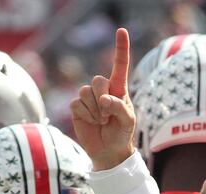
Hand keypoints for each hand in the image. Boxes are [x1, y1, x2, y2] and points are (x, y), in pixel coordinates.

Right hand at [70, 28, 136, 169]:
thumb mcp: (128, 122)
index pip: (119, 66)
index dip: (121, 48)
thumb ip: (120, 108)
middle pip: (98, 80)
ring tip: (102, 121)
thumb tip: (104, 100)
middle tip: (109, 115)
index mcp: (119, 89)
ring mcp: (89, 98)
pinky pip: (77, 104)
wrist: (108, 151)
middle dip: (104, 98)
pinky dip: (86, 115)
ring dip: (95, 110)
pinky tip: (92, 122)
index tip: (121, 30)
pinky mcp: (77, 107)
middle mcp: (103, 90)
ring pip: (86, 92)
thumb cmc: (122, 133)